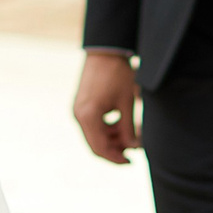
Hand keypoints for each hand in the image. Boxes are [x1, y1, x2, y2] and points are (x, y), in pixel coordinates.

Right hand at [72, 50, 140, 164]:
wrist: (105, 51)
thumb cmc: (117, 74)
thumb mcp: (126, 102)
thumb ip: (128, 128)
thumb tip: (133, 147)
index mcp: (88, 116)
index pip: (100, 148)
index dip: (116, 158)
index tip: (131, 161)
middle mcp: (79, 115)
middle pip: (95, 144)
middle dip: (115, 149)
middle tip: (133, 150)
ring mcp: (78, 110)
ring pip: (94, 135)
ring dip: (111, 139)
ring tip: (130, 135)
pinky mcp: (82, 105)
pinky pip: (93, 125)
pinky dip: (106, 128)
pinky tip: (121, 124)